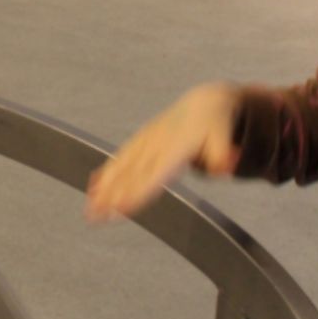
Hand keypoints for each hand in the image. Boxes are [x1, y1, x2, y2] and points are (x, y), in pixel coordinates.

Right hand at [84, 82, 241, 222]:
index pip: (153, 174)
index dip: (137, 190)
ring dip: (104, 188)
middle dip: (112, 195)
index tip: (121, 206)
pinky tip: (94, 187)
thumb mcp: (224, 137)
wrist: (203, 103)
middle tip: (96, 214)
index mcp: (175, 146)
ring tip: (91, 208)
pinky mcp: (139, 142)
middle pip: (131, 174)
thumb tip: (226, 169)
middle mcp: (156, 144)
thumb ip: (223, 155)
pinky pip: (120, 158)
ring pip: (121, 167)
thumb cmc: (213, 125)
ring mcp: (145, 142)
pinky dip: (106, 173)